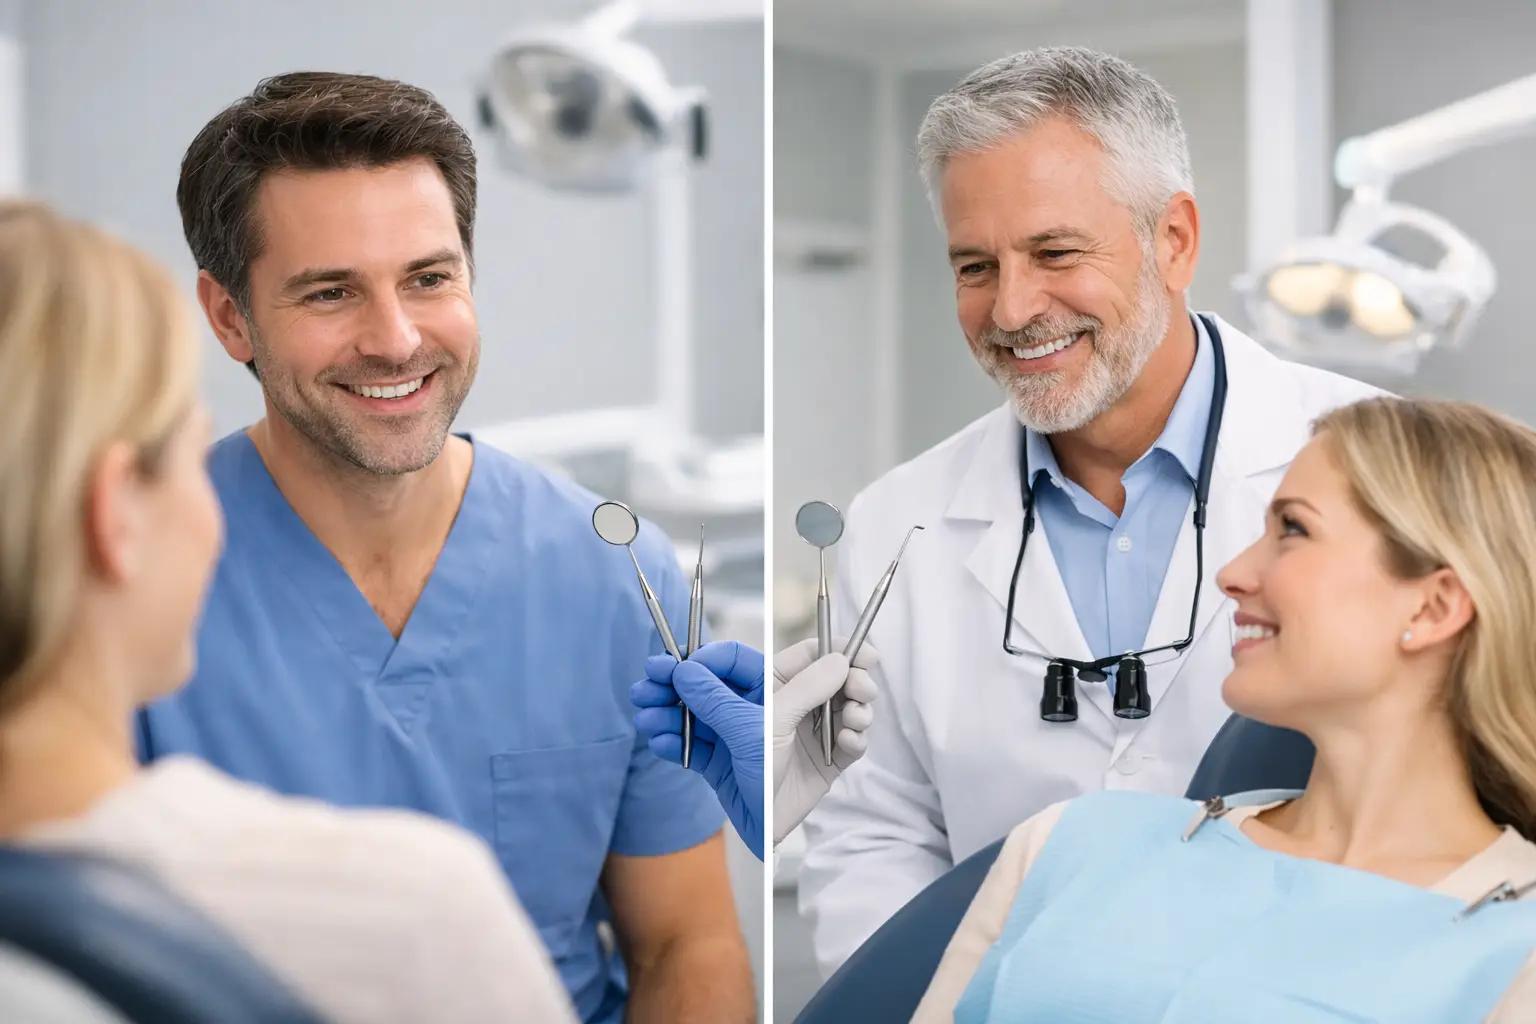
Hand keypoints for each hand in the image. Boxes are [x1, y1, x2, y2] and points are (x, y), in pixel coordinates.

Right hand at [631, 641, 764, 859]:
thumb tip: (691, 667)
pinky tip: (659, 741)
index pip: (737, 660)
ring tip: (647, 717)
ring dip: (666, 712)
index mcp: (777, 691)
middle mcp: (756, 709)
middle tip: (646, 684)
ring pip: (694, 712)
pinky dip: (671, 741)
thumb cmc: (785, 784)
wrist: (776, 840)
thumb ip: (723, 698)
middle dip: (675, 684)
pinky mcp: (718, 762)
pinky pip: (690, 744)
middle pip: (709, 683)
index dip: (707, 658)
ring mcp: (735, 735)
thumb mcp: (762, 731)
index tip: (677, 665)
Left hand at [772, 638, 877, 844]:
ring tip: (854, 718)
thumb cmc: (745, 779)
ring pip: (847, 703)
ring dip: (859, 707)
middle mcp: (790, 706)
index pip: (802, 654)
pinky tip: (849, 742)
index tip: (858, 651)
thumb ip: (799, 688)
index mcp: (765, 689)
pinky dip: (857, 737)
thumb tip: (835, 657)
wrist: (758, 832)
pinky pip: (853, 740)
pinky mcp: (828, 759)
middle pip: (831, 675)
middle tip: (863, 686)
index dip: (830, 647)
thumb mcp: (761, 726)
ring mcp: (810, 732)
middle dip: (852, 677)